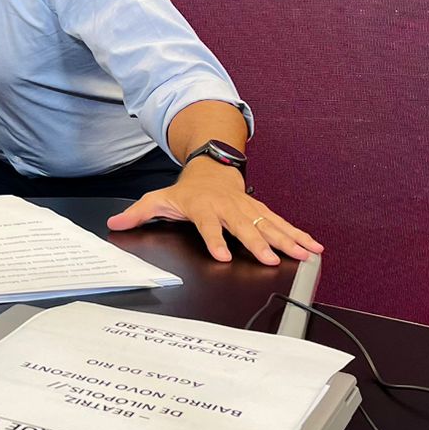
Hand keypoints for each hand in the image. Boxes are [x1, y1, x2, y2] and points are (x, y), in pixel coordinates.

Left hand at [105, 161, 322, 264]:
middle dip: (259, 245)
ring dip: (288, 240)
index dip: (215, 240)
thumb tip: (114, 224)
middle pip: (245, 228)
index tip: (222, 256)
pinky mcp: (262, 211)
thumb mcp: (158, 199)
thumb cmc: (185, 191)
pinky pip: (281, 223)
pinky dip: (299, 234)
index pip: (209, 226)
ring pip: (269, 225)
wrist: (211, 169)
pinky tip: (314, 247)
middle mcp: (229, 209)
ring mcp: (248, 209)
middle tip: (272, 260)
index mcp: (204, 208)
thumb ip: (138, 214)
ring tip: (304, 255)